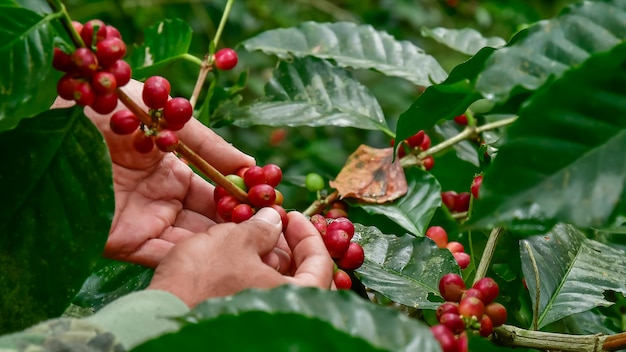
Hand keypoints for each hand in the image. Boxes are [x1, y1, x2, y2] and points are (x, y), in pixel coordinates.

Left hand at [53, 81, 290, 268]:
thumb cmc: (107, 111)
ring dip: (221, 247)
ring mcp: (145, 221)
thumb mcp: (166, 117)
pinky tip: (219, 259)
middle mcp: (162, 200)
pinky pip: (163, 255)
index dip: (243, 198)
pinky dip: (191, 258)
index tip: (272, 205)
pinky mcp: (124, 242)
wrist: (53, 129)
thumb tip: (250, 162)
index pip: (216, 191)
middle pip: (209, 220)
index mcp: (172, 171)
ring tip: (255, 251)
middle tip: (272, 235)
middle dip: (239, 228)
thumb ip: (208, 143)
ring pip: (192, 241)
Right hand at [147, 208, 333, 306]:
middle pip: (303, 277)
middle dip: (289, 245)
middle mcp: (286, 314)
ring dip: (270, 257)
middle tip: (274, 223)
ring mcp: (263, 320)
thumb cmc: (205, 277)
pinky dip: (254, 273)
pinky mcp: (241, 322)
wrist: (161, 314)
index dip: (309, 235)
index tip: (293, 216)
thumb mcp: (235, 240)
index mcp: (297, 298)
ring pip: (278, 285)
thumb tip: (275, 219)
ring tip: (251, 233)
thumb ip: (262, 228)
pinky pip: (258, 294)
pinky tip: (237, 255)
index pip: (322, 265)